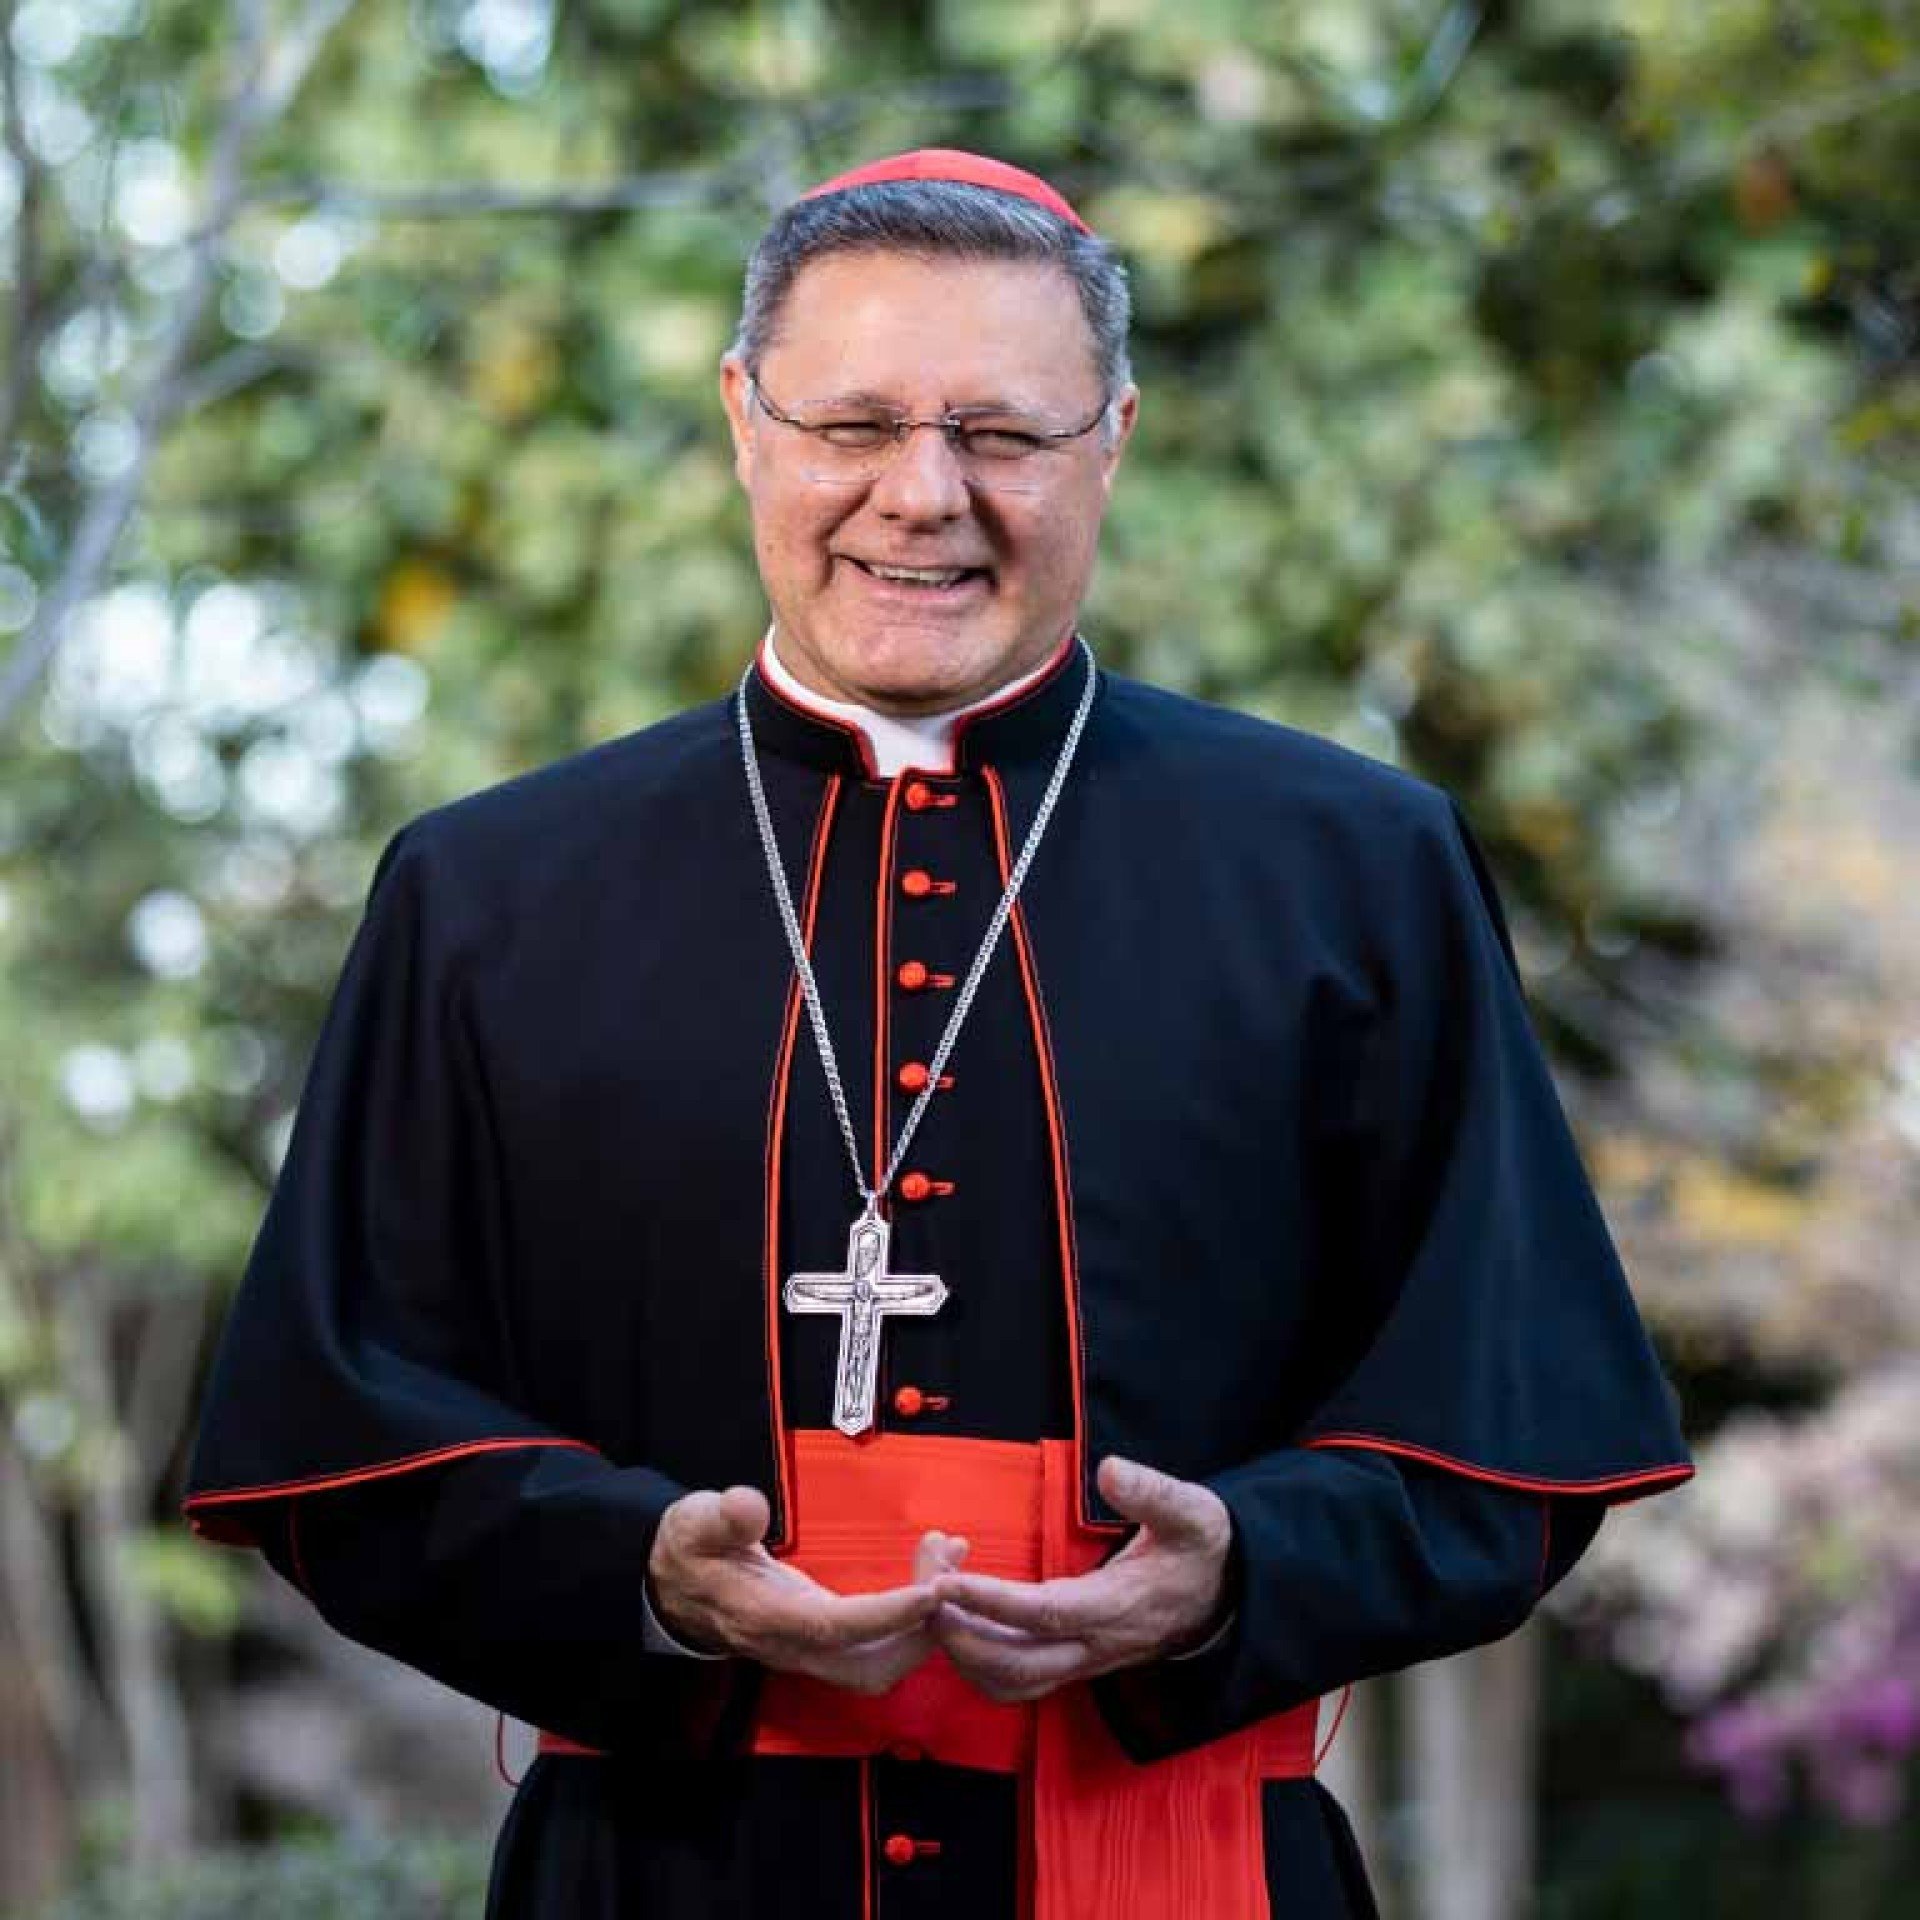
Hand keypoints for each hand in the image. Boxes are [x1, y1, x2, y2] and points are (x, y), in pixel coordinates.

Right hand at [649, 1485, 969, 1694]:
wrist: (674, 1584)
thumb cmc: (690, 1549)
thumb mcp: (696, 1523)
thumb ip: (724, 1517)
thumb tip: (747, 1505)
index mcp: (766, 1617)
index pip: (836, 1628)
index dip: (888, 1614)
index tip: (933, 1589)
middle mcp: (794, 1646)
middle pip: (871, 1663)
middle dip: (922, 1625)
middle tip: (950, 1562)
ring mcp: (811, 1650)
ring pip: (881, 1662)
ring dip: (925, 1623)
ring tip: (950, 1559)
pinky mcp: (825, 1641)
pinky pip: (879, 1646)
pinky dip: (913, 1618)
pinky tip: (932, 1575)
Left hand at [929, 1456, 1232, 1703]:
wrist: (1226, 1596)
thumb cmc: (1202, 1550)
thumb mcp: (1193, 1512)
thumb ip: (1152, 1492)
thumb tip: (1110, 1469)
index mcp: (1117, 1607)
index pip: (1044, 1613)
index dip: (991, 1601)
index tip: (945, 1580)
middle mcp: (1094, 1646)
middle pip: (1014, 1665)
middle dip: (960, 1633)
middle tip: (926, 1582)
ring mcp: (1083, 1662)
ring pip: (1009, 1682)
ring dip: (962, 1650)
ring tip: (936, 1596)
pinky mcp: (1074, 1664)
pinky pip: (1016, 1680)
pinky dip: (978, 1660)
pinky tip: (962, 1618)